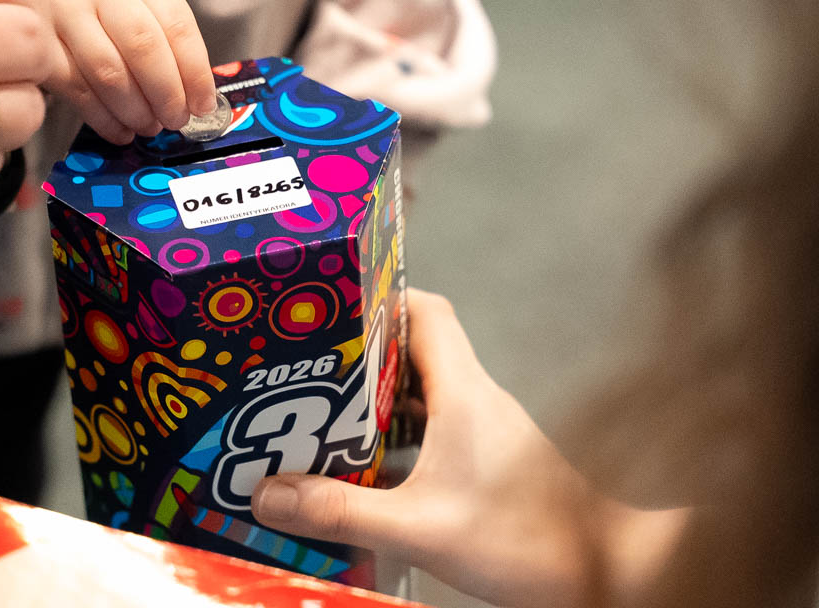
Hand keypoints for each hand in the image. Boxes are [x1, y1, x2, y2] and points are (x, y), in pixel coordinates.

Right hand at [33, 0, 215, 143]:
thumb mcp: (150, 8)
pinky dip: (104, 119)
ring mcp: (66, 12)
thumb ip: (174, 49)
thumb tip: (198, 104)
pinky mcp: (41, 43)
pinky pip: (76, 89)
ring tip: (149, 126)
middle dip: (166, 94)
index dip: (195, 73)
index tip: (203, 106)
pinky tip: (121, 131)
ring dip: (135, 110)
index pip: (177, 25)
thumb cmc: (115, 8)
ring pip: (107, 71)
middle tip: (176, 121)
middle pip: (142, 46)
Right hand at [251, 289, 685, 607]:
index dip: (380, 298)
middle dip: (358, 356)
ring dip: (375, 402)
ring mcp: (485, 430)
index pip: (425, 311)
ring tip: (320, 417)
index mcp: (464, 391)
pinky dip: (397, 440)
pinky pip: (433, 431)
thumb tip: (267, 495)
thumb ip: (341, 511)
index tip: (330, 307)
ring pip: (422, 394)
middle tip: (306, 370)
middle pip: (413, 350)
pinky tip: (364, 469)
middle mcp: (476, 399)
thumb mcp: (419, 527)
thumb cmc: (526, 541)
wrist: (604, 574)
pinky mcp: (488, 460)